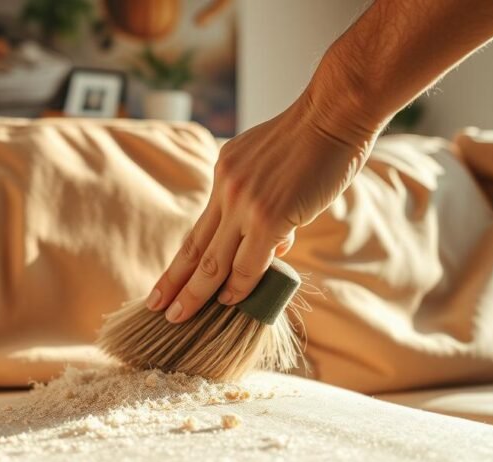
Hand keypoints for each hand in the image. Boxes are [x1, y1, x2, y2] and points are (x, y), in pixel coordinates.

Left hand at [147, 92, 380, 322]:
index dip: (181, 259)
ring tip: (181, 316)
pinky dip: (239, 287)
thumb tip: (272, 244)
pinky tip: (231, 302)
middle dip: (174, 282)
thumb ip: (265, 203)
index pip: (199, 226)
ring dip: (197, 293)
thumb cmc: (317, 139)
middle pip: (194, 247)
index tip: (166, 281)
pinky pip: (248, 264)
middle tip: (157, 307)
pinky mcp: (270, 218)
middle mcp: (226, 189)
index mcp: (224, 172)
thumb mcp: (273, 165)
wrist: (334, 114)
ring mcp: (245, 204)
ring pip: (213, 261)